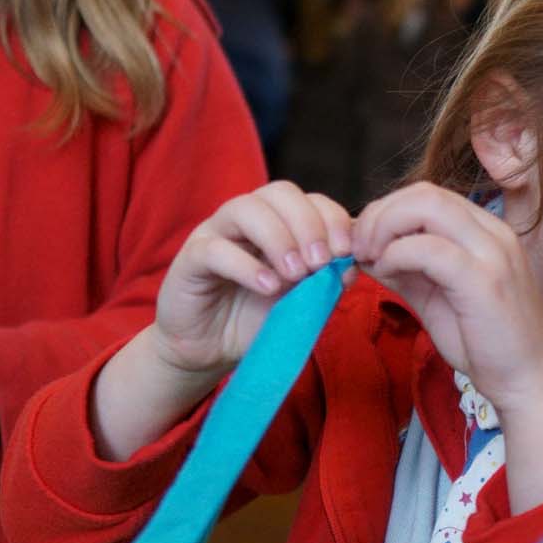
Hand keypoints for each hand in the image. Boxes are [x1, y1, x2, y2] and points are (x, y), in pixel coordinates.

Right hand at [148, 181, 354, 376]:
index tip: (345, 253)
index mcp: (279, 222)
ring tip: (295, 274)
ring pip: (246, 209)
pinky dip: (247, 266)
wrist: (213, 349)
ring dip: (279, 239)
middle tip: (320, 263)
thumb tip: (351, 266)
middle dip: (308, 224)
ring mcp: (216, 233)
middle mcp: (248, 218)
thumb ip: (325, 280)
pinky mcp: (191, 257)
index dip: (332, 219)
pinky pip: (216, 249)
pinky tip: (268, 288)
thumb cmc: (258, 318)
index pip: (309, 199)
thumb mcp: (301, 299)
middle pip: (280, 192)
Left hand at [348, 182, 542, 413]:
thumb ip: (405, 269)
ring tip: (370, 258)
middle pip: (424, 193)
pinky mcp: (484, 280)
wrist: (526, 381)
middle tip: (359, 248)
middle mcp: (494, 233)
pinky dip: (397, 254)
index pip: (428, 195)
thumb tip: (364, 251)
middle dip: (380, 214)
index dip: (387, 211)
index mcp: (486, 232)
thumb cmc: (485, 344)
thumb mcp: (436, 297)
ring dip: (384, 227)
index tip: (364, 243)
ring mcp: (492, 253)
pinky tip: (387, 273)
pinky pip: (429, 248)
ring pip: (427, 206)